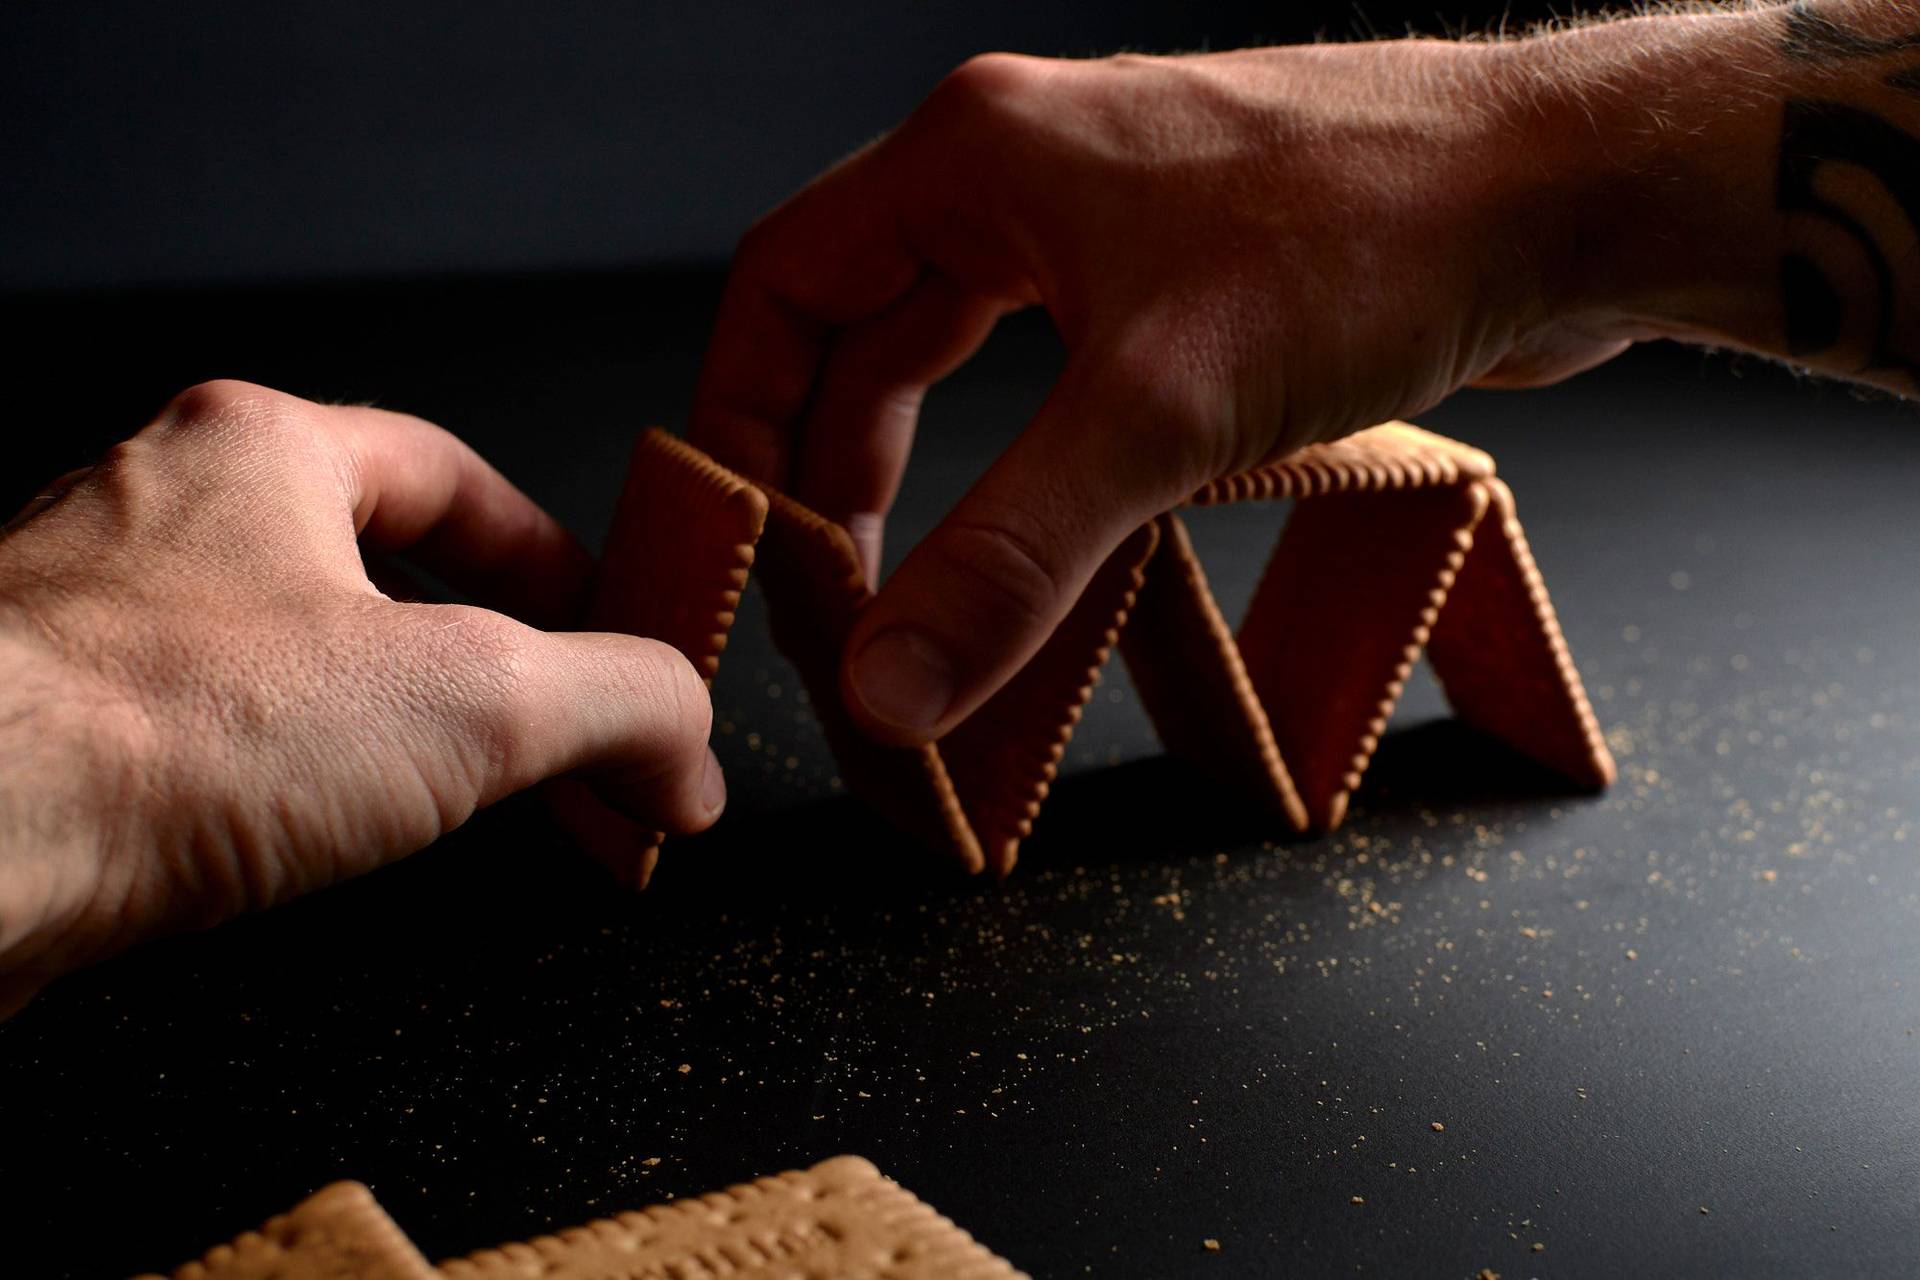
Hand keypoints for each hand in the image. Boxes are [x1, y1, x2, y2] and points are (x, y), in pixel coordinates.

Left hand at [0, 381, 721, 1016]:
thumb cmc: (166, 731)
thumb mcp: (480, 700)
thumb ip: (621, 699)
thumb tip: (691, 741)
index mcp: (262, 452)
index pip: (454, 480)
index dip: (559, 561)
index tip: (615, 634)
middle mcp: (163, 515)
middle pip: (376, 574)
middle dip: (488, 666)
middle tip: (561, 746)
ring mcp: (92, 623)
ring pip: (288, 661)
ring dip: (392, 730)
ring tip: (462, 808)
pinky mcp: (48, 732)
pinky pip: (210, 740)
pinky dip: (293, 787)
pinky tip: (321, 850)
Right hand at [689, 40, 1634, 747]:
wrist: (1563, 193)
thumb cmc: (1375, 238)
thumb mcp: (1157, 413)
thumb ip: (1007, 554)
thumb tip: (888, 683)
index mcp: (977, 154)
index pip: (783, 285)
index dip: (738, 418)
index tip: (742, 538)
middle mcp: (1026, 165)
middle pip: (859, 322)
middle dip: (829, 463)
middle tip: (830, 595)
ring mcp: (1108, 210)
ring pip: (955, 344)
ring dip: (919, 459)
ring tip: (911, 580)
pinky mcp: (1182, 266)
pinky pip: (1049, 360)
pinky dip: (1017, 447)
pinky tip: (1033, 517)